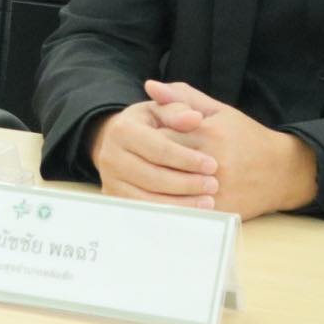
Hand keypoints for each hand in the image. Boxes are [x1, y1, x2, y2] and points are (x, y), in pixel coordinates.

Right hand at [87, 99, 219, 208]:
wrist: (125, 144)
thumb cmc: (151, 125)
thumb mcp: (163, 111)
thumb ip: (179, 109)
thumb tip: (194, 117)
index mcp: (122, 129)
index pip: (159, 148)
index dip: (187, 158)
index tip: (212, 165)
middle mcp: (110, 156)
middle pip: (153, 177)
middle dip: (186, 183)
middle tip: (213, 186)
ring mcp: (110, 180)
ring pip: (147, 199)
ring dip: (180, 203)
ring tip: (207, 202)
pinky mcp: (115, 199)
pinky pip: (143, 212)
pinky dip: (168, 214)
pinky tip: (190, 213)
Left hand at [143, 80, 318, 219]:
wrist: (281, 171)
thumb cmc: (245, 136)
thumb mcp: (217, 110)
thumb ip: (182, 97)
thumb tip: (149, 86)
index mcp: (209, 132)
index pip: (161, 134)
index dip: (147, 137)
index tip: (141, 138)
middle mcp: (213, 161)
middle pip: (163, 162)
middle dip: (147, 161)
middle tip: (137, 160)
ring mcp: (217, 189)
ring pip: (170, 189)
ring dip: (154, 185)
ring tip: (144, 179)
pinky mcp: (220, 210)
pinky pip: (185, 210)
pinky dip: (170, 205)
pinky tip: (160, 198)